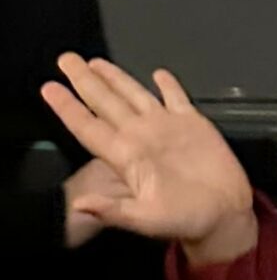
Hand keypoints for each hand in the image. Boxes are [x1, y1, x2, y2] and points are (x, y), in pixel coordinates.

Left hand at [42, 56, 255, 266]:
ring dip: (116, 78)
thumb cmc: (184, 220)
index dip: (68, 107)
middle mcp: (140, 136)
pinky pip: (176, 98)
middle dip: (86, 81)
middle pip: (106, 103)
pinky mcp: (192, 123)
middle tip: (66, 59)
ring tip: (96, 63)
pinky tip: (158, 73)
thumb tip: (78, 205)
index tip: (49, 88)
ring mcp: (166, 127)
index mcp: (126, 156)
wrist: (224, 215)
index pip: (89, 126)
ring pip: (134, 95)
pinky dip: (168, 85)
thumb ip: (113, 211)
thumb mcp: (146, 220)